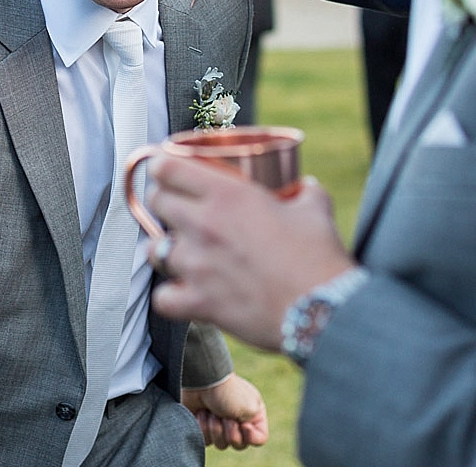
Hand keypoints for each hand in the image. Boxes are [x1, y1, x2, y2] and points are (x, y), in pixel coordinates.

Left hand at [149, 161, 353, 350]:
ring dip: (165, 247)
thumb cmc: (318, 258)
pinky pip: (162, 298)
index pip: (167, 168)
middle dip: (164, 201)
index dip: (160, 165)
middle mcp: (204, 225)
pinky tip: (183, 292)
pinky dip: (169, 295)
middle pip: (157, 202)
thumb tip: (305, 187)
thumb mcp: (315, 209)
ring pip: (154, 248)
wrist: (321, 310)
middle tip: (178, 206)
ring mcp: (196, 265)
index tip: (165, 168)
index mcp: (227, 195)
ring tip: (182, 250)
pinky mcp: (198, 302)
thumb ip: (304, 192)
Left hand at [181, 372, 268, 449]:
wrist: (201, 380)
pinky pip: (206, 441)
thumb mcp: (250, 408)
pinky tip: (201, 413)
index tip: (243, 425)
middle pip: (239, 445)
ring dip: (215, 428)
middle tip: (225, 415)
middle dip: (230, 431)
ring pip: (221, 445)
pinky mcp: (203, 426)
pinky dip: (203, 427)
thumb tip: (237, 439)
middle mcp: (238, 421)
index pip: (260, 439)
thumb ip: (254, 429)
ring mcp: (220, 424)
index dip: (251, 437)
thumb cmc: (227, 392)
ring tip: (211, 411)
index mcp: (253, 415)